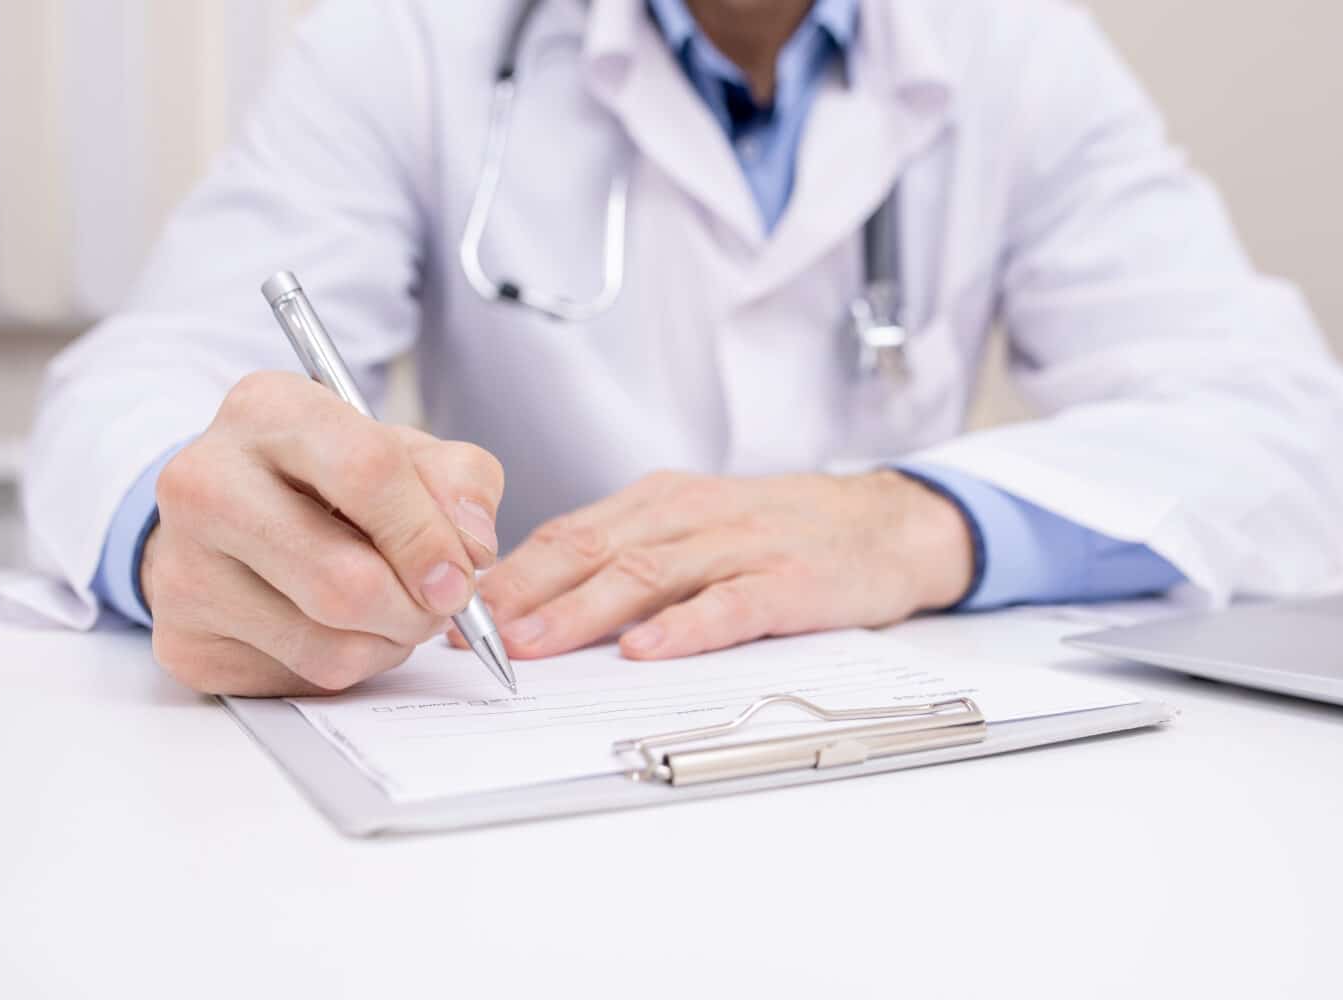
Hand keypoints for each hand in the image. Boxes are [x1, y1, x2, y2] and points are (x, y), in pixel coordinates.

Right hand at [142, 371, 503, 695]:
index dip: (429, 534)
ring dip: (391, 639)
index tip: (462, 572)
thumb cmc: (331, 479)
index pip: (367, 471)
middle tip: (440, 603)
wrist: (232, 518)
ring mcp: (182, 567)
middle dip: (416, 607)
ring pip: (330, 642)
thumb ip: (458, 480)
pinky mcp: (185, 641)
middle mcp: (204, 482)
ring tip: (390, 607)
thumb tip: (472, 546)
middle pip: (343, 579)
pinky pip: (305, 677)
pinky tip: (342, 627)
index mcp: (267, 410)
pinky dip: (351, 662)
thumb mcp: (405, 451)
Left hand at [471, 469, 973, 660]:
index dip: (510, 574)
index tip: (458, 610)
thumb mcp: (695, 529)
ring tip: (535, 644)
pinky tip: (647, 651)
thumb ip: (628, 556)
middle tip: (474, 634)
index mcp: (659, 502)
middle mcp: (690, 514)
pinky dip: (685, 627)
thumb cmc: (779, 533)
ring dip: (584, 611)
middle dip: (527, 593)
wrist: (884, 523)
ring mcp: (739, 543)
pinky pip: (728, 603)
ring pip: (646, 573)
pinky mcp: (787, 578)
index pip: (568, 534)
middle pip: (592, 550)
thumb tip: (541, 605)